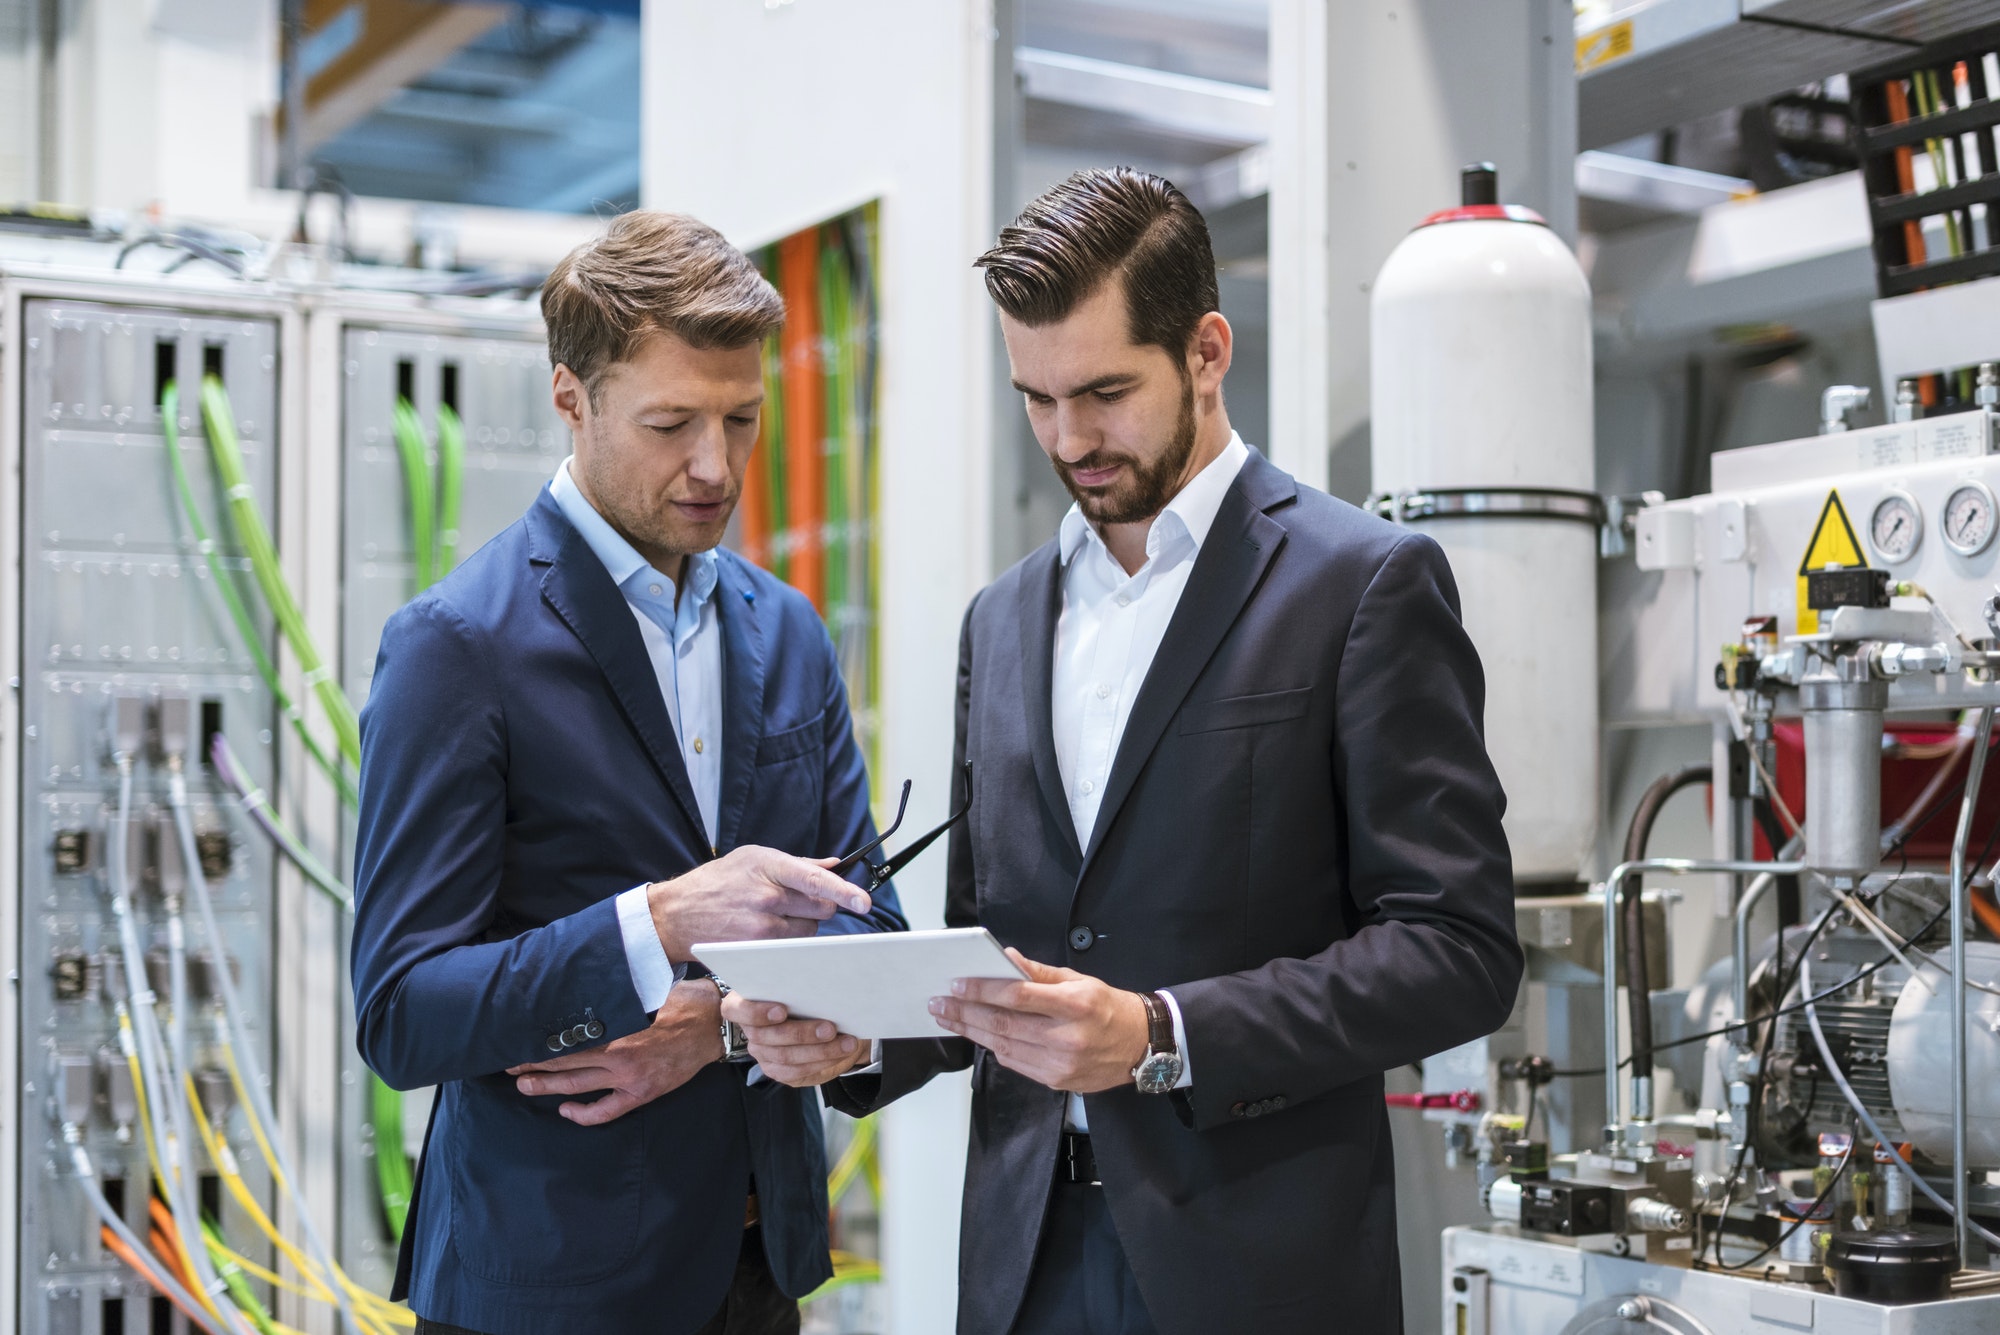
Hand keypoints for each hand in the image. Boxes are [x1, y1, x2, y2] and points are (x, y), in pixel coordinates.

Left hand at [507, 979, 722, 1124]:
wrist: (712, 1027)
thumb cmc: (680, 1002)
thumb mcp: (646, 991)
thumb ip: (615, 997)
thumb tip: (584, 986)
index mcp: (617, 1028)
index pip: (566, 1038)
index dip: (539, 1042)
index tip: (517, 1040)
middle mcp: (618, 1056)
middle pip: (564, 1063)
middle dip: (533, 1064)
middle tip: (508, 1066)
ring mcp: (628, 1078)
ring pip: (577, 1085)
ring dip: (547, 1086)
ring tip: (524, 1085)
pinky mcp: (640, 1093)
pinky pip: (605, 1111)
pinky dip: (583, 1114)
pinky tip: (566, 1110)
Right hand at [648, 845, 872, 961]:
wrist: (676, 913)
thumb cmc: (717, 881)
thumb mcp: (753, 858)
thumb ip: (797, 863)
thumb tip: (835, 865)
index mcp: (768, 866)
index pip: (815, 879)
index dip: (844, 891)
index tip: (865, 902)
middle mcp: (766, 898)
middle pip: (821, 908)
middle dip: (819, 905)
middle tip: (796, 901)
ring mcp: (760, 928)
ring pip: (809, 932)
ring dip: (803, 926)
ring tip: (774, 917)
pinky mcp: (755, 951)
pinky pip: (791, 951)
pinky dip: (788, 944)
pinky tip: (767, 934)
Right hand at [721, 993, 870, 1087]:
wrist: (817, 1023)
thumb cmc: (803, 997)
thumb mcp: (798, 986)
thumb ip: (796, 985)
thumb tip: (818, 980)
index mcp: (743, 1003)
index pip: (735, 1009)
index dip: (756, 1012)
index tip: (782, 1010)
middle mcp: (750, 1030)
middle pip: (767, 1036)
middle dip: (802, 1033)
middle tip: (830, 1028)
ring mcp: (762, 1053)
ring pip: (786, 1056)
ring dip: (820, 1050)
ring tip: (845, 1042)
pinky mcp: (777, 1070)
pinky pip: (796, 1071)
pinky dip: (822, 1061)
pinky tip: (840, 1053)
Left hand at [928, 948, 1149, 1093]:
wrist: (1141, 1045)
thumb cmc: (1108, 1007)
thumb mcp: (1079, 980)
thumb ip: (1039, 972)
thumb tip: (1004, 958)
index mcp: (1075, 1005)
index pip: (1019, 996)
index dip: (983, 990)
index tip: (957, 983)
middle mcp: (1067, 1037)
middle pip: (1004, 1025)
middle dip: (965, 1012)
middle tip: (939, 1003)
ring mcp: (1061, 1064)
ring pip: (1004, 1047)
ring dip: (971, 1031)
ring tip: (949, 1017)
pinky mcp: (1056, 1082)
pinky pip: (1015, 1063)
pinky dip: (993, 1047)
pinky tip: (978, 1034)